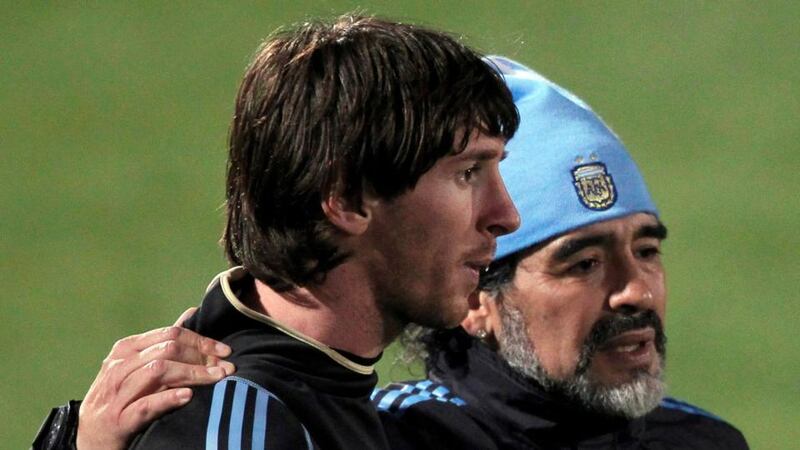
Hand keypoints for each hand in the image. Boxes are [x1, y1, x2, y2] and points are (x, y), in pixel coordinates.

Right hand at [76, 308, 234, 449]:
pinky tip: (188, 396)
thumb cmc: (120, 397)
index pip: (170, 334)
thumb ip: (163, 342)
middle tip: (226, 367)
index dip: (201, 341)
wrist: (91, 437)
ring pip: (159, 372)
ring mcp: (117, 392)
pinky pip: (145, 404)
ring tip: (216, 378)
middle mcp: (120, 366)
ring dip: (193, 374)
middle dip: (202, 357)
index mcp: (127, 349)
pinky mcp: (118, 419)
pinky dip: (168, 398)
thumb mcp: (136, 365)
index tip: (225, 351)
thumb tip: (191, 313)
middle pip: (168, 350)